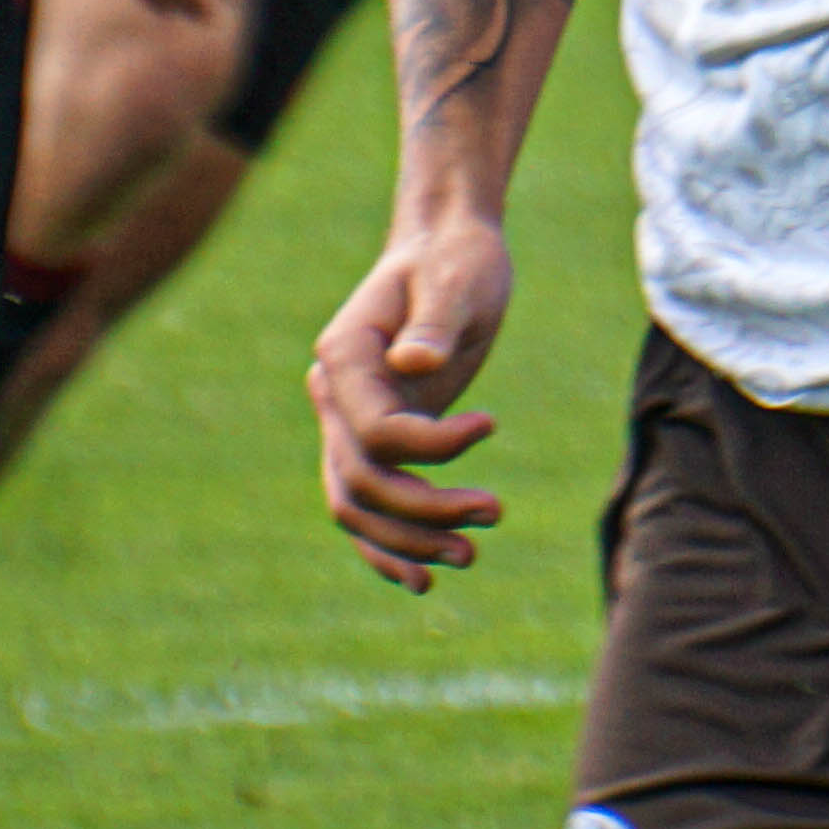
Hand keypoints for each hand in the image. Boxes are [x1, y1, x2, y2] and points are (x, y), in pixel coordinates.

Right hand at [310, 217, 517, 588]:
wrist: (449, 250)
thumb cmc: (457, 260)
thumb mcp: (457, 282)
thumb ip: (435, 322)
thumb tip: (416, 363)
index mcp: (344, 357)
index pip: (374, 434)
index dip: (432, 447)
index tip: (490, 425)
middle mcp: (335, 395)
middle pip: (361, 482)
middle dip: (423, 512)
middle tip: (493, 515)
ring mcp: (350, 420)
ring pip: (357, 505)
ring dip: (408, 540)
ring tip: (471, 556)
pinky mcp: (374, 437)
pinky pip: (367, 503)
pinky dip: (389, 544)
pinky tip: (422, 578)